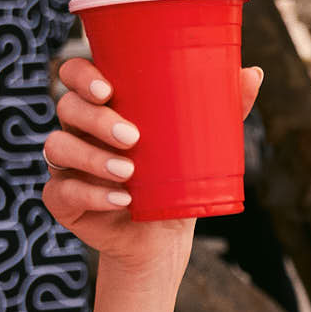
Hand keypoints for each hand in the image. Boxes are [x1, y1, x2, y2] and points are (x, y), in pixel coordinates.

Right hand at [42, 59, 265, 267]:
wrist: (164, 238)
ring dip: (93, 158)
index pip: (75, 74)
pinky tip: (121, 200)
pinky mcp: (62, 199)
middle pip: (68, 107)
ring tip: (128, 173)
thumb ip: (224, 108)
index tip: (107, 88)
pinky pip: (62, 191)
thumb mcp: (203, 145)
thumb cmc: (178, 180)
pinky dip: (92, 195)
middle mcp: (78, 129)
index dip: (81, 75)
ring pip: (58, 146)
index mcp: (103, 105)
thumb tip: (253, 73)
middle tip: (133, 137)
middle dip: (97, 119)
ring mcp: (66, 164)